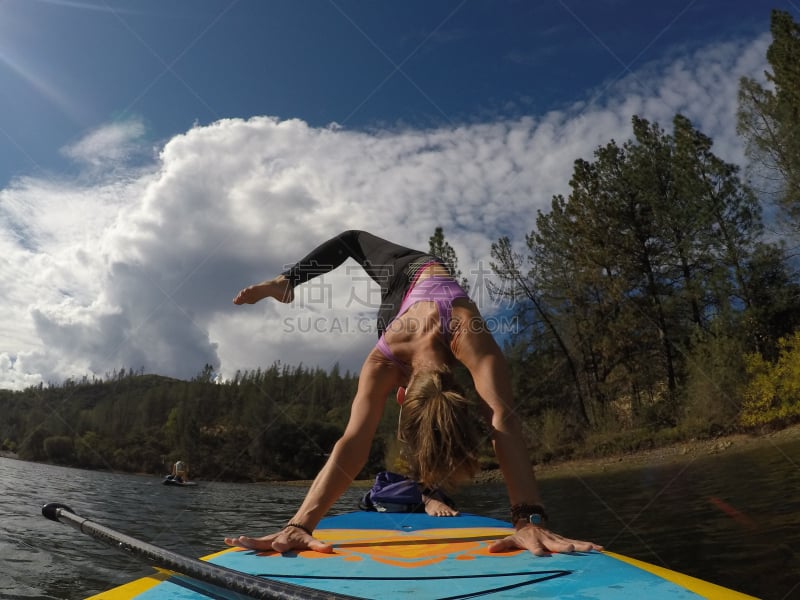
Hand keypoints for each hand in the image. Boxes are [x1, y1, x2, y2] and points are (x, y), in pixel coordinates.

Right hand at [224, 526, 332, 553]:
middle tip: (243, 539)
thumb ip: (319, 545)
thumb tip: (330, 548)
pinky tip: (227, 539)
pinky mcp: (262, 542)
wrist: (296, 528)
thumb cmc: (302, 538)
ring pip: (254, 541)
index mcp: (286, 540)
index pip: (283, 543)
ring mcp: (267, 540)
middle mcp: (274, 539)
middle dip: (253, 541)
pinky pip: (250, 543)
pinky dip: (239, 542)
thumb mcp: (311, 542)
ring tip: (231, 540)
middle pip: (263, 540)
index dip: (281, 544)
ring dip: (243, 542)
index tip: (277, 545)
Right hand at [233, 276, 293, 304]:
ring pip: (250, 294)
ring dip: (243, 298)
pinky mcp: (260, 294)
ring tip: (235, 302)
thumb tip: (287, 300)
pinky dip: (245, 299)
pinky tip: (239, 302)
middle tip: (237, 299)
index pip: (258, 288)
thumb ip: (287, 298)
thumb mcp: (289, 295)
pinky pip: (251, 297)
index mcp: (268, 287)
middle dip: (244, 295)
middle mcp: (262, 288)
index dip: (251, 290)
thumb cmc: (287, 290)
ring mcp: (260, 291)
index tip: (245, 292)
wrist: (285, 284)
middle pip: (251, 291)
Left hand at [488, 524, 602, 555]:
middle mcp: (547, 539)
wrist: (532, 523)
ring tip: (593, 549)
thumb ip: (502, 545)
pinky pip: (578, 542)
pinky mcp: (565, 540)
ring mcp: (557, 539)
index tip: (540, 555)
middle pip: (555, 543)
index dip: (537, 550)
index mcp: (533, 540)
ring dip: (581, 546)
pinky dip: (589, 545)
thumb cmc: (521, 535)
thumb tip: (489, 549)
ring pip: (571, 542)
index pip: (535, 546)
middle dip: (562, 547)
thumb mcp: (511, 540)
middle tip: (570, 550)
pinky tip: (601, 549)